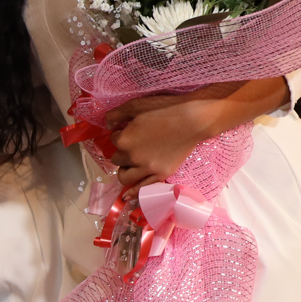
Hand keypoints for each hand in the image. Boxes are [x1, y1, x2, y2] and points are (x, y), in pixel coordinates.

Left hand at [102, 76, 283, 187]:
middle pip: (117, 159)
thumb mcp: (136, 105)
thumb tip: (107, 123)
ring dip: (124, 170)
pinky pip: (142, 188)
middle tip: (132, 146)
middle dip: (121, 152)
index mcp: (124, 139)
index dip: (120, 134)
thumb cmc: (165, 108)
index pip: (113, 139)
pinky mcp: (162, 174)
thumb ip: (116, 114)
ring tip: (129, 165)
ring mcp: (147, 168)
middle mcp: (132, 157)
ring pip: (124, 176)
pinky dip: (133, 192)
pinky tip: (126, 196)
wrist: (194, 119)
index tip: (128, 130)